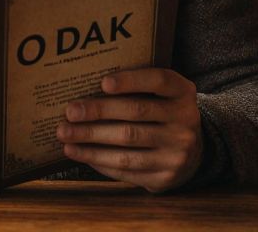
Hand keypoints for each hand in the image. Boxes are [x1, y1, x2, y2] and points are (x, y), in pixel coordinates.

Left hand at [57, 68, 202, 192]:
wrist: (191, 154)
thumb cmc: (162, 115)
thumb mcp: (161, 96)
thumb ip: (137, 88)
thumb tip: (86, 87)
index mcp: (183, 93)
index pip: (158, 81)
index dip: (130, 80)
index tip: (103, 83)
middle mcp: (185, 121)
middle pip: (136, 113)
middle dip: (98, 112)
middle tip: (70, 112)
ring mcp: (177, 152)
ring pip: (127, 145)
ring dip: (91, 141)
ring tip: (66, 135)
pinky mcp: (165, 177)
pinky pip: (126, 169)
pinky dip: (99, 160)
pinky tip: (80, 153)